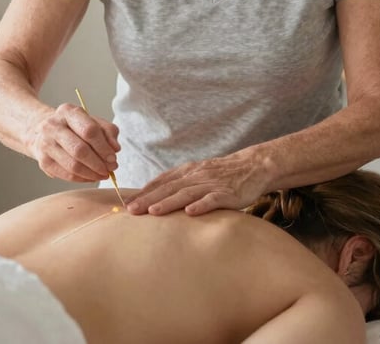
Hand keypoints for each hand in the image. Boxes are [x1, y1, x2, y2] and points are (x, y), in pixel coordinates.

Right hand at [28, 102, 119, 181]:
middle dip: (99, 163)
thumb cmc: (74, 127)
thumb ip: (108, 131)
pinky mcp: (43, 161)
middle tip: (110, 168)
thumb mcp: (92, 121)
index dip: (104, 147)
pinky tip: (92, 176)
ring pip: (73, 165)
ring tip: (103, 174)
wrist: (46, 131)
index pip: (89, 130)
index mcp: (68, 112)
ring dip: (92, 173)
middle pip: (80, 150)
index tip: (113, 157)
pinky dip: (83, 178)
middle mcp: (53, 126)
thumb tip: (115, 148)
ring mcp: (45, 144)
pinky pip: (67, 175)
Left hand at [126, 148, 268, 215]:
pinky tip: (190, 212)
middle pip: (169, 187)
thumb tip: (155, 198)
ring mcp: (211, 184)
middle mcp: (196, 175)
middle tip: (130, 210)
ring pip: (186, 193)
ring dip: (168, 202)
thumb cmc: (222, 175)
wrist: (253, 166)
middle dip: (148, 199)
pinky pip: (213, 199)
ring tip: (152, 211)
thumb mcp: (198, 175)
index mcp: (187, 171)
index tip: (126, 203)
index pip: (161, 181)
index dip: (144, 192)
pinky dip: (201, 205)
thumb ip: (179, 184)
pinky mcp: (228, 193)